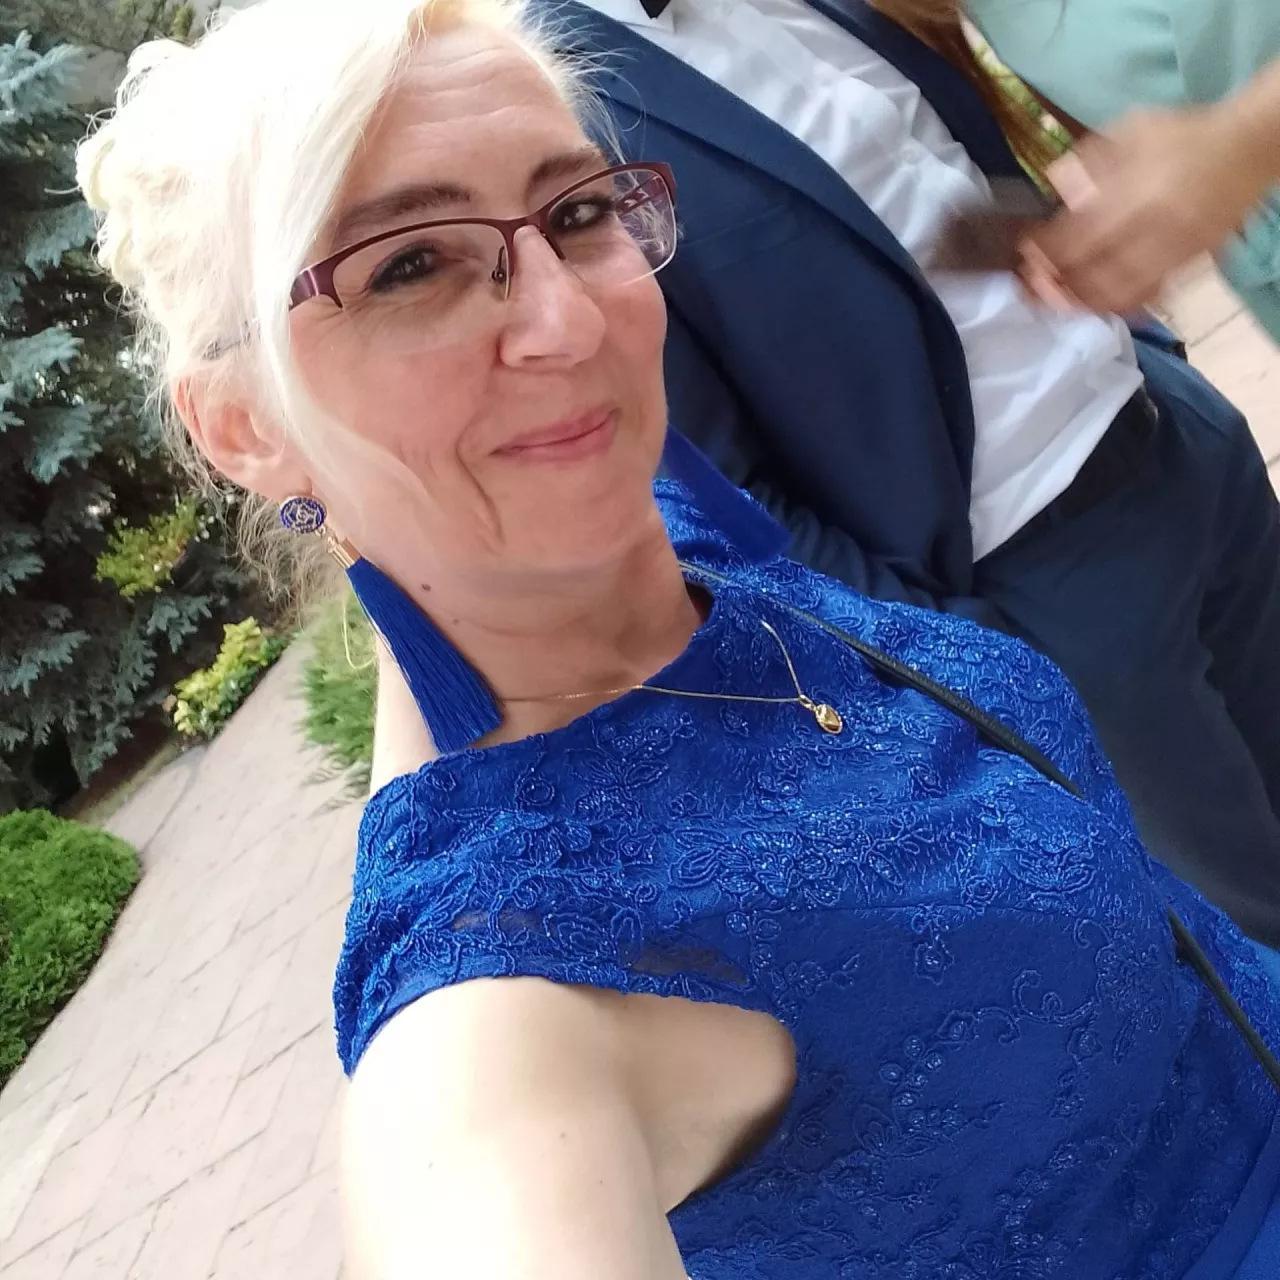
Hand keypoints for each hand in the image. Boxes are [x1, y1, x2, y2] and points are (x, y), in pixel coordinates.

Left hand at [1020, 104, 1274, 314]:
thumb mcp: (1131, 131)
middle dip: (1056, 287)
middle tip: (1031, 288)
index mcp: (1137, 192)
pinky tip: (1098, 305)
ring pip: (1121, 293)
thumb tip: (1056, 186)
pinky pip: (1151, 296)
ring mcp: (1175, 250)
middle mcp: (1155, 227)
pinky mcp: (1191, 264)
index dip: (1045, 251)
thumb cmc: (1182, 135)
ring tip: (1057, 302)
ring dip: (1082, 303)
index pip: (1079, 235)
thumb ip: (1090, 160)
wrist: (1249, 147)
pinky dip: (1119, 306)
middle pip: (1095, 274)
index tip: (1023, 253)